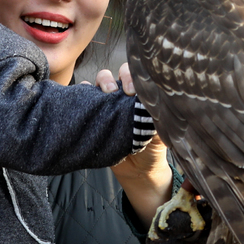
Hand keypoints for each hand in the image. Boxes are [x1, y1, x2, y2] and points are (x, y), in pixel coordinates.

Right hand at [91, 64, 172, 227]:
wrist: (138, 169)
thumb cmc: (153, 147)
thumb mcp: (160, 132)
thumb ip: (158, 117)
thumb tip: (158, 106)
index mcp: (143, 96)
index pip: (139, 76)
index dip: (135, 77)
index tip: (134, 92)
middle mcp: (125, 94)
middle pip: (119, 73)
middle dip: (120, 77)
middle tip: (122, 91)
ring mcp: (109, 102)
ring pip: (102, 79)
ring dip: (103, 81)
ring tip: (106, 93)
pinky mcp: (94, 112)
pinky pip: (85, 95)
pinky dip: (83, 91)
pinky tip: (86, 95)